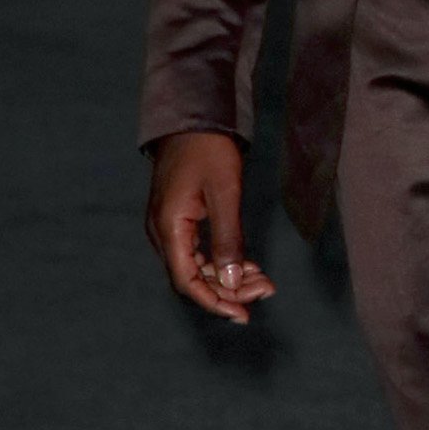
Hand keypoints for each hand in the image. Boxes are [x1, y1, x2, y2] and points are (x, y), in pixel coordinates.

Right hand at [146, 131, 274, 323]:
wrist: (192, 116)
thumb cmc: (208, 148)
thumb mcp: (225, 191)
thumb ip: (227, 237)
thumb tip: (230, 282)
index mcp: (168, 229)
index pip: (188, 282)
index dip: (214, 302)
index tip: (242, 314)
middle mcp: (163, 233)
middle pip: (194, 277)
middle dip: (228, 289)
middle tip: (265, 290)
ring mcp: (169, 226)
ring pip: (198, 264)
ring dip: (227, 275)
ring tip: (262, 280)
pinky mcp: (180, 218)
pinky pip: (199, 249)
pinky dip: (222, 258)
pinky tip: (245, 263)